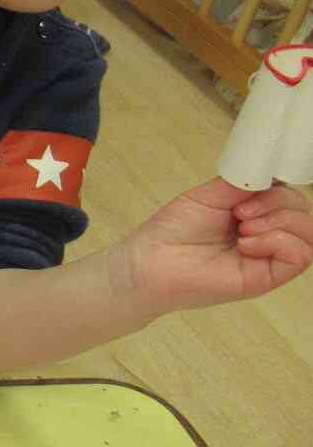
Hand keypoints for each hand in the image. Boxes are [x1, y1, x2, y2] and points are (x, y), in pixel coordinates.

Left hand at [122, 179, 312, 314]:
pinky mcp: (268, 276)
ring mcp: (268, 255)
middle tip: (239, 213)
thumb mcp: (210, 195)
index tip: (246, 191)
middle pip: (303, 209)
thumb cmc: (172, 231)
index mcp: (254, 212)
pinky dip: (278, 241)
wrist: (150, 262)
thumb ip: (243, 182)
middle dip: (276, 203)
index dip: (278, 188)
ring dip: (279, 221)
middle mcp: (266, 233)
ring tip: (242, 228)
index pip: (289, 194)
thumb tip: (270, 169)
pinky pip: (301, 255)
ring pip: (309, 231)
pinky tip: (245, 245)